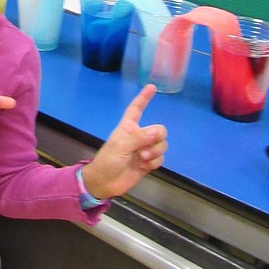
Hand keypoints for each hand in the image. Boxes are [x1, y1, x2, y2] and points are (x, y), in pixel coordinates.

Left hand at [81, 85, 167, 199]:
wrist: (106, 182)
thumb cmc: (108, 160)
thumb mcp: (121, 146)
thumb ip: (140, 137)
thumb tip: (159, 132)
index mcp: (128, 127)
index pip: (137, 108)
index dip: (143, 98)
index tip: (152, 87)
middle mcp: (138, 136)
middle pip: (159, 130)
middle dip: (156, 139)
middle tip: (144, 149)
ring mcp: (144, 149)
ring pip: (162, 145)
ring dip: (155, 152)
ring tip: (142, 159)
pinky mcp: (149, 163)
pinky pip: (161, 158)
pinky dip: (155, 162)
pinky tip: (145, 167)